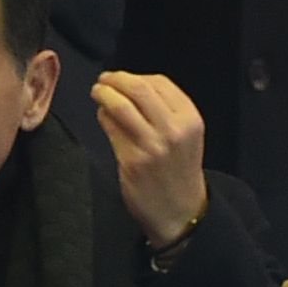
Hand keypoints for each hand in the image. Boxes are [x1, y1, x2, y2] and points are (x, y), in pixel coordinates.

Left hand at [88, 69, 210, 247]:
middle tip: (104, 80)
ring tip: (97, 92)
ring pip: (121, 105)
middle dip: (116, 79)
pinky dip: (103, 117)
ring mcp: (152, 146)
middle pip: (139, 88)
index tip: (122, 78)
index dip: (135, 76)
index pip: (159, 82)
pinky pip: (111, 128)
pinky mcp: (132, 161)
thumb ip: (166, 110)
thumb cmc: (179, 170)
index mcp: (190, 119)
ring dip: (104, 94)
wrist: (180, 211)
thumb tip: (129, 86)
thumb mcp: (186, 135)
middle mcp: (173, 130)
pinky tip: (103, 117)